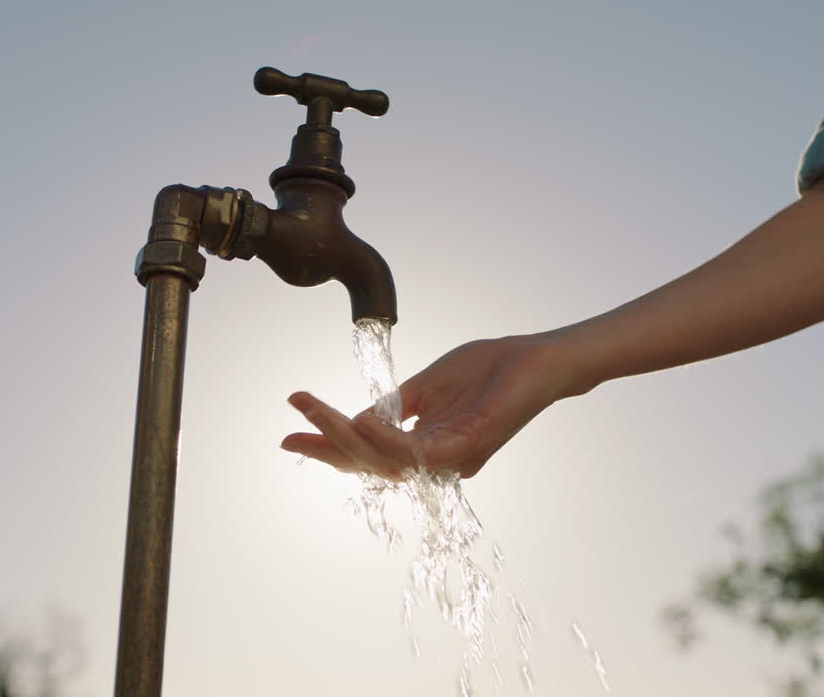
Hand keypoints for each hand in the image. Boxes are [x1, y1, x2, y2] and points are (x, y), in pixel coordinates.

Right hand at [280, 334, 571, 478]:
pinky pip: (415, 453)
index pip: (370, 454)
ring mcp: (451, 458)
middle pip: (370, 465)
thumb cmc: (489, 369)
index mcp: (427, 447)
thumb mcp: (426, 387)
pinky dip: (382, 439)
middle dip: (326, 449)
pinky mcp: (466, 446)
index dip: (329, 447)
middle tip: (288, 434)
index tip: (291, 434)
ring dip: (344, 439)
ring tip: (315, 414)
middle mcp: (437, 461)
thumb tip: (353, 421)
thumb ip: (392, 407)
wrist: (536, 358)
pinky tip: (357, 422)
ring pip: (385, 461)